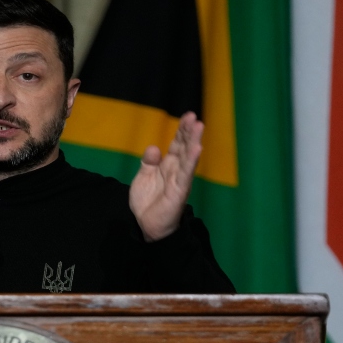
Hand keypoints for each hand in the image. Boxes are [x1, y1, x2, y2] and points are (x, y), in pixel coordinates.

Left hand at [129, 111, 203, 240]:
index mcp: (168, 165)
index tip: (188, 116)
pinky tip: (197, 148)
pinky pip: (186, 173)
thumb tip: (154, 147)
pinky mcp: (180, 190)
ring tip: (199, 126)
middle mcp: (176, 170)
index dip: (181, 131)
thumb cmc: (147, 202)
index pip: (177, 144)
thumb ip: (148, 162)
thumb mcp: (143, 177)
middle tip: (193, 116)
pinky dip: (191, 160)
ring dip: (194, 141)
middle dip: (188, 132)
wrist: (146, 226)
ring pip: (188, 157)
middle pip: (184, 147)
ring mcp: (179, 179)